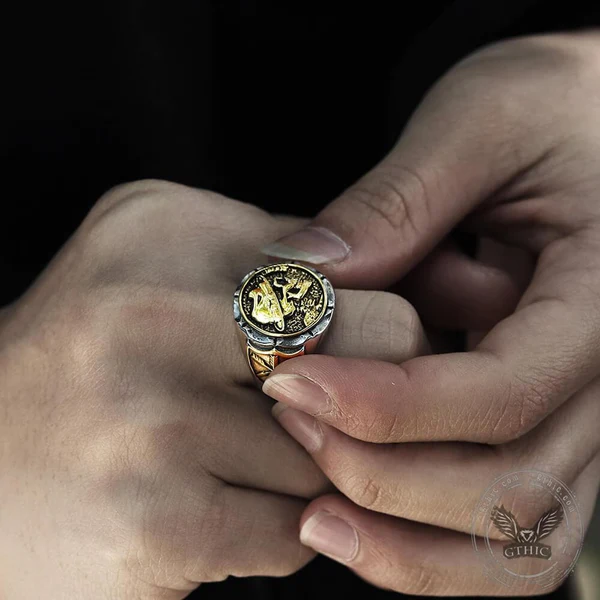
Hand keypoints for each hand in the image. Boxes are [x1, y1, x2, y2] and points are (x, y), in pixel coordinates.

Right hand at [0, 180, 428, 597]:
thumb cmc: (92, 372)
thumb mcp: (158, 271)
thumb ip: (264, 265)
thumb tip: (373, 286)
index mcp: (166, 229)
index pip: (353, 271)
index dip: (367, 323)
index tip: (346, 355)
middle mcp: (153, 308)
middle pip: (379, 341)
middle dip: (367, 390)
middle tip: (323, 413)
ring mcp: (153, 417)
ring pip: (339, 451)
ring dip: (305, 471)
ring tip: (231, 464)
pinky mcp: (159, 521)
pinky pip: (296, 528)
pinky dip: (272, 529)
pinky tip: (213, 510)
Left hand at [263, 32, 599, 594]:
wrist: (596, 122)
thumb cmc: (557, 108)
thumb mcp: (481, 121)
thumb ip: (399, 201)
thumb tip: (306, 277)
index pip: (501, 395)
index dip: (387, 406)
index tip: (290, 380)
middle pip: (506, 487)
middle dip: (380, 476)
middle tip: (287, 422)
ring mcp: (585, 417)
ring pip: (514, 537)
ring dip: (405, 543)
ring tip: (311, 514)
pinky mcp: (550, 427)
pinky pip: (506, 527)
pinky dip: (430, 544)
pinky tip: (352, 511)